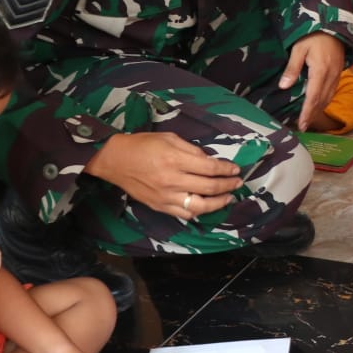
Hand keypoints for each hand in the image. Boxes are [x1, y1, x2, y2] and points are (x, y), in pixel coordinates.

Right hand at [86, 132, 242, 218]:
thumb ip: (190, 150)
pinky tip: (206, 207)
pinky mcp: (159, 206)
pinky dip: (198, 212)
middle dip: (227, 185)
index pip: (209, 167)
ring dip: (218, 203)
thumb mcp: (168, 138)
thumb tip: (209, 160)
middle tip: (237, 182)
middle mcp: (172, 180)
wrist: (114, 160)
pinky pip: (183, 214)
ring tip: (228, 198)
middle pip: (208, 187)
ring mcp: (165, 196)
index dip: (226, 169)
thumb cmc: (141, 145)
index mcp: (175, 159)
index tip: (235, 168)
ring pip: (199, 206)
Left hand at [281, 32, 344, 130]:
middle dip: (312, 115)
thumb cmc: (313, 36)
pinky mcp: (339, 73)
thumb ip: (292, 68)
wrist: (334, 26)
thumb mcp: (298, 48)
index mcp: (320, 71)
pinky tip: (318, 105)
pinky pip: (332, 92)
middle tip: (303, 126)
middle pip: (322, 101)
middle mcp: (331, 76)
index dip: (307, 112)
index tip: (301, 124)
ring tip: (308, 120)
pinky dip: (324, 102)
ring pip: (328, 98)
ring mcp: (337, 75)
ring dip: (318, 110)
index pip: (313, 97)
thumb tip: (283, 86)